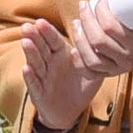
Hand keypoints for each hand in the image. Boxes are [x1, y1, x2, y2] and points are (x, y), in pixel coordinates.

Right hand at [16, 18, 98, 132]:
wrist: (69, 110)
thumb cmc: (80, 86)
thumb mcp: (93, 70)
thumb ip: (97, 57)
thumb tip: (107, 41)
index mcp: (60, 54)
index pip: (53, 40)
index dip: (47, 32)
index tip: (41, 22)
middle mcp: (49, 63)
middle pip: (40, 48)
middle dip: (33, 37)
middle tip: (27, 27)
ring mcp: (42, 77)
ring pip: (35, 63)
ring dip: (30, 53)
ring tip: (26, 42)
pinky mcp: (38, 92)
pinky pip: (34, 84)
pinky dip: (30, 76)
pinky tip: (26, 68)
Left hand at [71, 0, 132, 82]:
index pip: (110, 27)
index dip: (100, 11)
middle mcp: (128, 58)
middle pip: (98, 41)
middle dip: (86, 20)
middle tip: (83, 6)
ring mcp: (119, 69)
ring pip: (92, 59)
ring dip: (79, 39)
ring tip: (76, 22)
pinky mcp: (111, 74)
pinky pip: (90, 73)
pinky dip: (79, 61)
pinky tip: (74, 48)